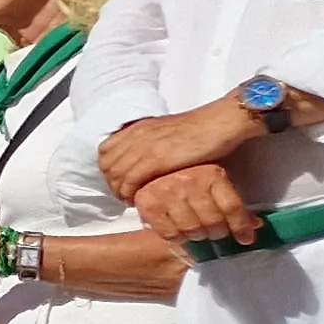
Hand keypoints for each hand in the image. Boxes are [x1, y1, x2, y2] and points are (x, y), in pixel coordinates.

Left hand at [98, 102, 259, 199]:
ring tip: (130, 200)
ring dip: (119, 190)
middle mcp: (136, 135)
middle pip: (107, 164)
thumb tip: (141, 159)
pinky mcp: (156, 158)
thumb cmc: (199, 130)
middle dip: (111, 183)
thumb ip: (149, 142)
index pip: (105, 151)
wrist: (219, 123)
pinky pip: (130, 180)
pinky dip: (130, 192)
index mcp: (137, 128)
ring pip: (116, 174)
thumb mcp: (165, 131)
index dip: (107, 169)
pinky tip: (137, 199)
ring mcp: (144, 146)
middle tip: (122, 195)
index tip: (117, 181)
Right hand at [131, 163, 259, 245]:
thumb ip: (231, 200)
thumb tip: (255, 224)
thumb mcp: (213, 178)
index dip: (241, 227)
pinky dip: (177, 237)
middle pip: (213, 223)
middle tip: (216, 233)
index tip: (246, 239)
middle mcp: (189, 182)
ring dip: (198, 236)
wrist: (149, 161)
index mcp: (211, 173)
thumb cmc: (187, 173)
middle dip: (218, 233)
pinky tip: (179, 230)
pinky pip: (169, 233)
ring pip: (192, 230)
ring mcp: (167, 193)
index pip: (232, 207)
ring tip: (198, 231)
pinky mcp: (148, 204)